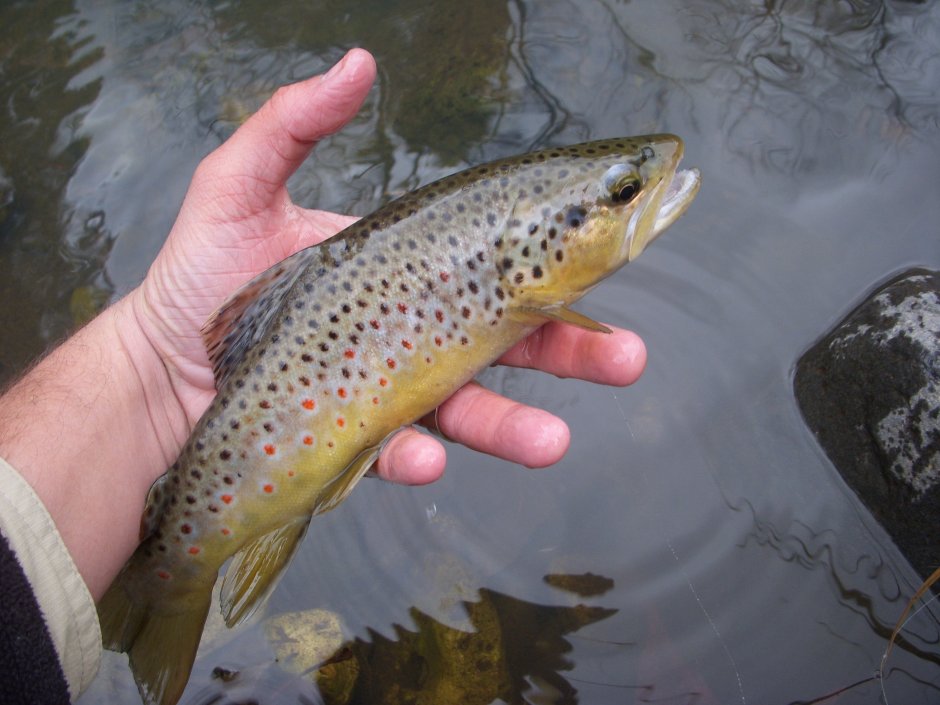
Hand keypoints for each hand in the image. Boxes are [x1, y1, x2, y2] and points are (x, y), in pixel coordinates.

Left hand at [132, 48, 646, 485]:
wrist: (159, 374)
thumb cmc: (202, 280)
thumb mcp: (240, 188)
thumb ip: (294, 124)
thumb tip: (359, 62)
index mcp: (405, 271)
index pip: (490, 266)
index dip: (547, 266)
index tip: (605, 257)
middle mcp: (412, 331)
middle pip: (506, 343)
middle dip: (571, 353)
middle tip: (628, 358)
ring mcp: (392, 390)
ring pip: (470, 409)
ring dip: (515, 426)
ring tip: (553, 442)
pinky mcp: (363, 440)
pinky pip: (400, 450)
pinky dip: (414, 455)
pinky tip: (419, 456)